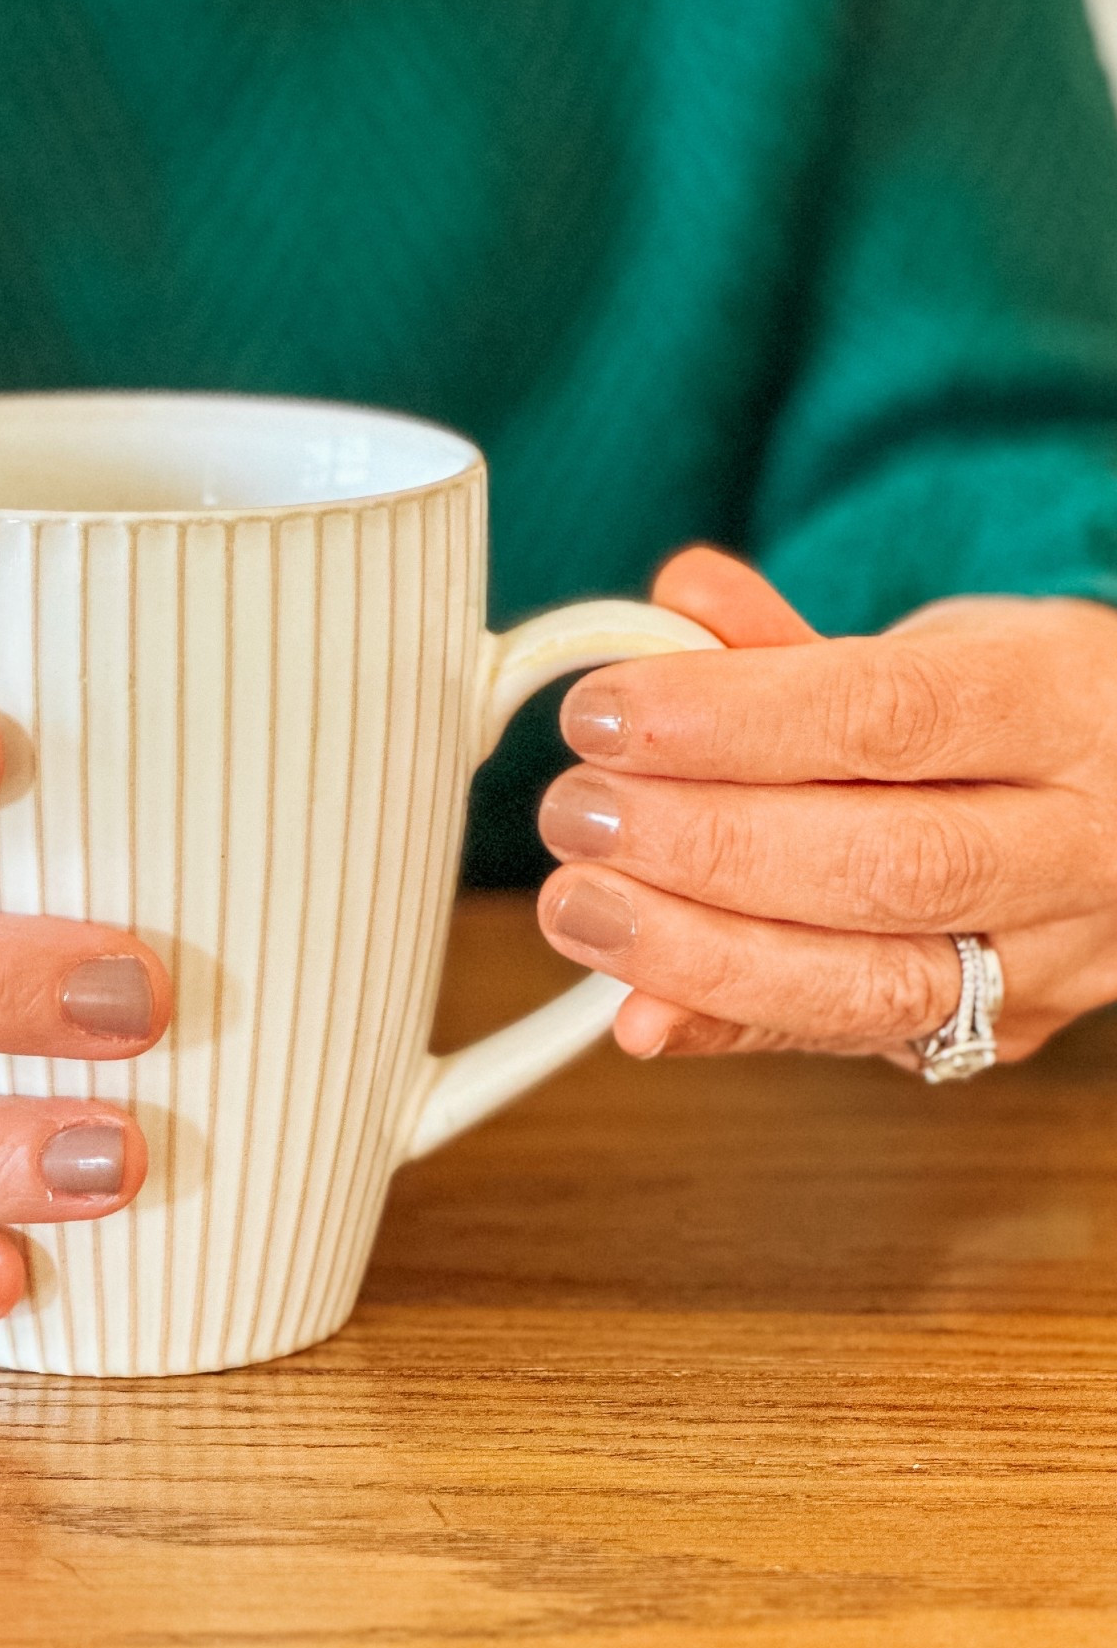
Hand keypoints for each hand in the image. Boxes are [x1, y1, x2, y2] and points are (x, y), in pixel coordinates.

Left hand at [537, 547, 1116, 1067]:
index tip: (605, 716)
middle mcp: (1079, 842)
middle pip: (887, 863)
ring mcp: (1050, 956)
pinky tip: (642, 1009)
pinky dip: (733, 1026)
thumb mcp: (932, 640)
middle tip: (579, 817)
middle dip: (705, 848)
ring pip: (879, 983)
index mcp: (1065, 704)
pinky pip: (855, 1043)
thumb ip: (793, 641)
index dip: (731, 720)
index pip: (889, 716)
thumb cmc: (1012, 704)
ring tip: (582, 908)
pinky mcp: (998, 1032)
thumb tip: (677, 604)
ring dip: (701, 955)